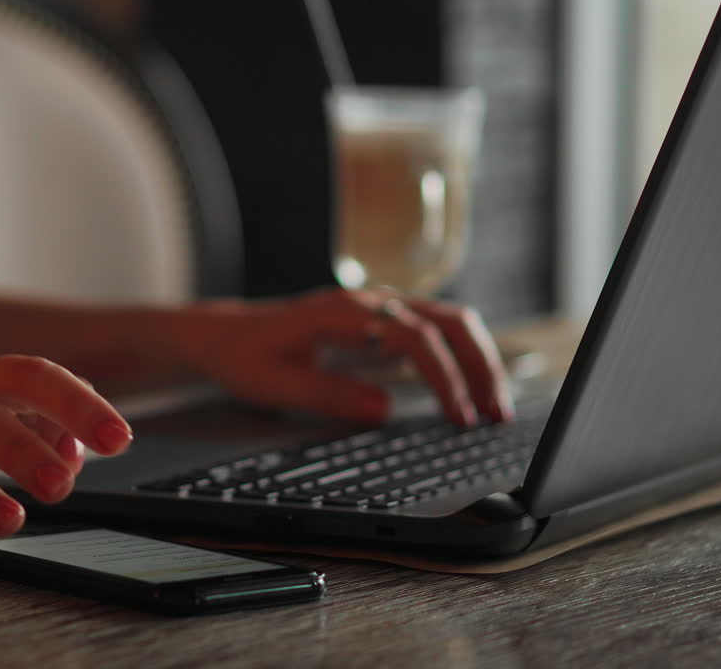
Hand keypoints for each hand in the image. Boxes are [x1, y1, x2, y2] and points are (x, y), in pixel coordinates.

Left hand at [173, 288, 513, 426]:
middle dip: (481, 365)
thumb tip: (383, 409)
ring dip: (479, 361)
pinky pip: (436, 331)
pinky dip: (462, 358)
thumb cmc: (244, 356)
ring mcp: (379, 309)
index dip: (444, 376)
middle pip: (448, 320)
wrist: (223, 335)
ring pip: (449, 321)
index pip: (414, 337)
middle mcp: (369, 303)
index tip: (459, 416)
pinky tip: (472, 392)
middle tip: (497, 414)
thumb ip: (326, 395)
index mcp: (343, 312)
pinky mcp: (382, 323)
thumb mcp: (273, 384)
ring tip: (494, 408)